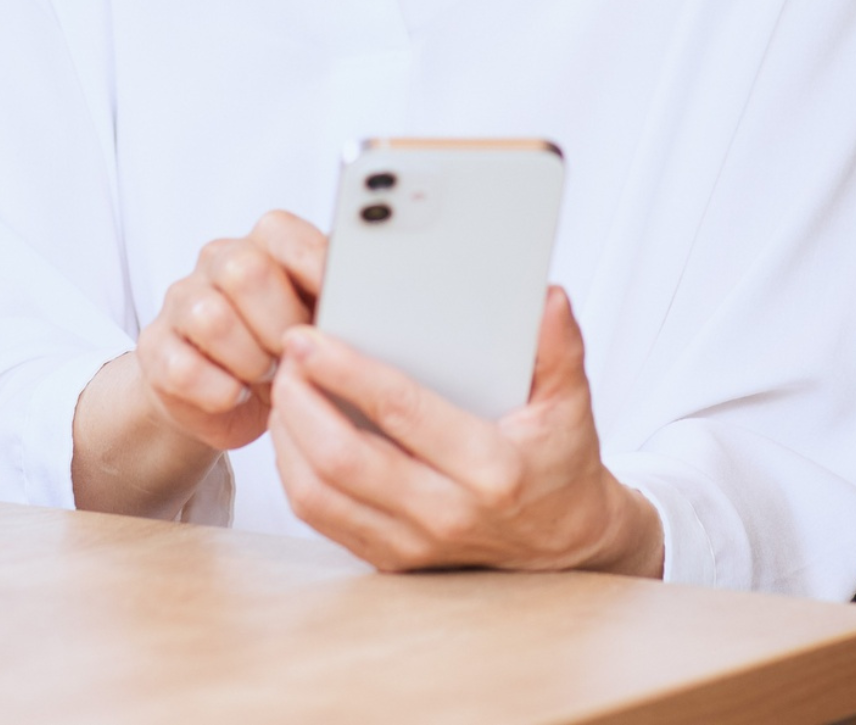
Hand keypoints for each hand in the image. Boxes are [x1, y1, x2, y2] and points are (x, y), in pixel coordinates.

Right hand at [135, 210, 326, 452]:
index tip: (343, 304)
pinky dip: (218, 390)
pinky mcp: (155, 346)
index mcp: (265, 242)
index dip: (316, 269)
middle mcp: (220, 260)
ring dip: (249, 358)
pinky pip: (182, 367)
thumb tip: (374, 304)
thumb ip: (337, 300)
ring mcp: (183, 300)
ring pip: (210, 318)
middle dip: (280, 323)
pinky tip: (236, 394)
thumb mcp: (316, 320)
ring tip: (267, 374)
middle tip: (296, 352)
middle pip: (245, 271)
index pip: (285, 234)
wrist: (218, 393)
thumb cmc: (280, 349)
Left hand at [267, 286, 662, 577]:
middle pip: (342, 459)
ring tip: (284, 387)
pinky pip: (322, 519)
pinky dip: (294, 473)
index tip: (308, 338)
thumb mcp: (571, 403)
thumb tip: (548, 297)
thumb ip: (560, 348)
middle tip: (284, 355)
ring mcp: (412, 544)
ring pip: (319, 495)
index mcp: (488, 468)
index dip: (346, 372)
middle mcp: (444, 512)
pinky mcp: (390, 559)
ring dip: (288, 438)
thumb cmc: (559, 462)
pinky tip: (294, 432)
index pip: (400, 413)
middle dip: (300, 402)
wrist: (564, 547)